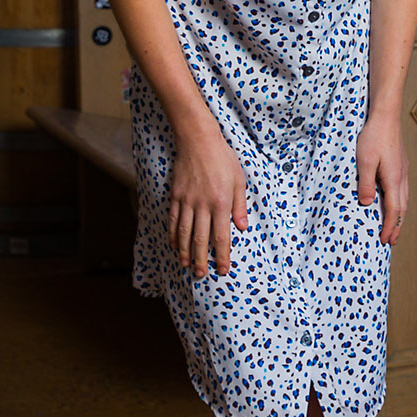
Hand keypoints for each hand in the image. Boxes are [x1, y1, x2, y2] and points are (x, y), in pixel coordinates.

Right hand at [168, 127, 250, 278]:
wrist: (198, 141)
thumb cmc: (223, 159)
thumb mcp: (239, 180)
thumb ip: (240, 206)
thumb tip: (242, 228)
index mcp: (221, 203)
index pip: (221, 236)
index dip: (222, 256)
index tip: (223, 270)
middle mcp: (202, 205)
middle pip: (201, 239)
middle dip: (202, 260)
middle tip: (201, 275)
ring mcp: (187, 201)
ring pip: (185, 233)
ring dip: (186, 252)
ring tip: (187, 265)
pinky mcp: (176, 196)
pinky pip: (174, 220)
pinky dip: (173, 235)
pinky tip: (175, 245)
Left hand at [355, 113, 408, 245]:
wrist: (386, 115)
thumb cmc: (373, 136)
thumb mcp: (364, 160)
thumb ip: (366, 183)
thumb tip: (367, 204)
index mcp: (393, 179)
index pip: (393, 210)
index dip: (390, 227)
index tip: (386, 240)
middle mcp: (402, 177)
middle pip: (402, 208)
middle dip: (397, 226)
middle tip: (392, 241)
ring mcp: (403, 171)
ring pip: (405, 199)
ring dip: (400, 216)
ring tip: (395, 226)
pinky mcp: (401, 165)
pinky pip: (403, 190)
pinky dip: (399, 203)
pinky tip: (394, 202)